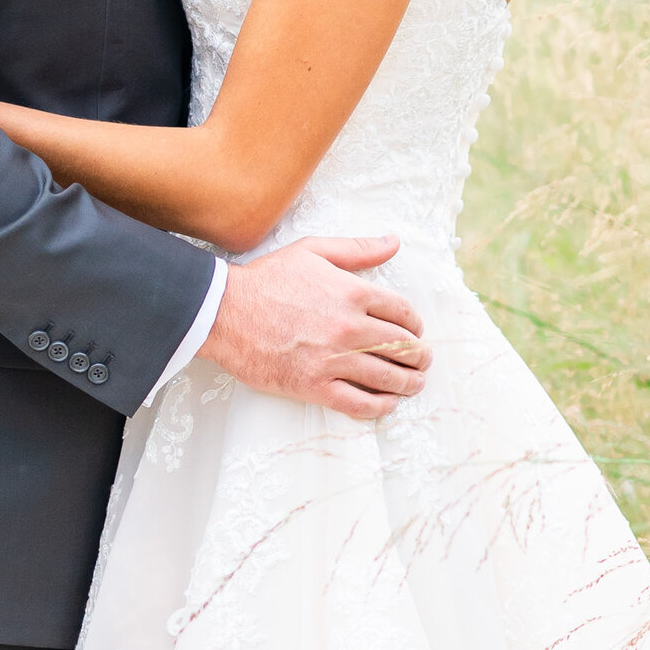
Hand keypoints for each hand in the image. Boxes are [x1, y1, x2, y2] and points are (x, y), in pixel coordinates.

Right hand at [200, 237, 431, 420]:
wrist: (225, 312)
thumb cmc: (268, 279)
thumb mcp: (314, 250)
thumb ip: (358, 249)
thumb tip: (393, 242)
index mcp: (353, 292)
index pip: (402, 312)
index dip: (415, 324)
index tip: (416, 331)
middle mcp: (349, 327)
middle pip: (401, 347)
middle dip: (419, 356)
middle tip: (424, 361)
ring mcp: (333, 359)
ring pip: (386, 377)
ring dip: (409, 383)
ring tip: (415, 384)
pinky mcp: (314, 386)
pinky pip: (358, 403)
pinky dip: (379, 406)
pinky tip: (387, 404)